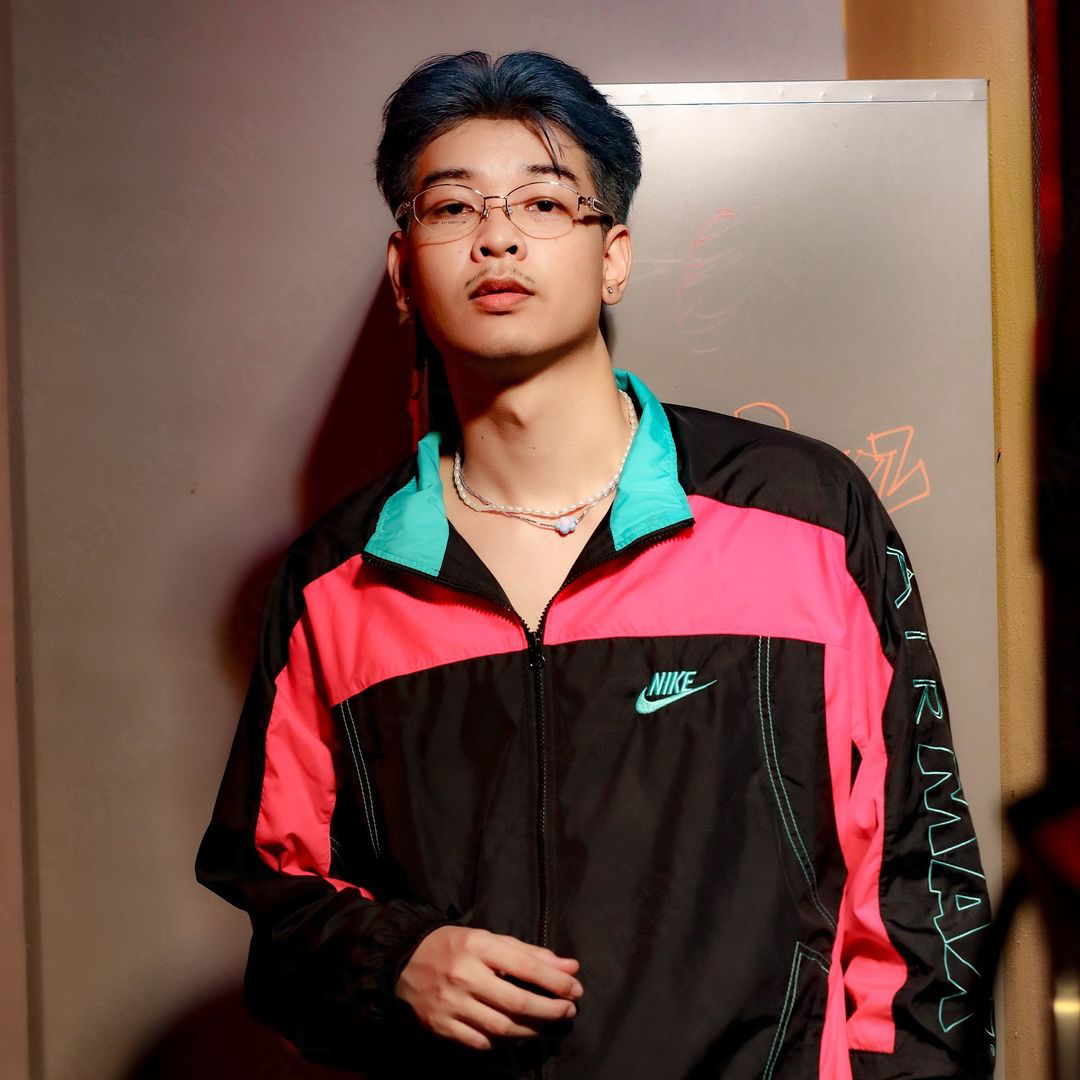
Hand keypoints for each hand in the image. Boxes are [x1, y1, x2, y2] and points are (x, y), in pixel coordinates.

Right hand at [395, 925, 583, 1050]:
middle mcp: (465, 975)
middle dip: (550, 1010)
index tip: (575, 990)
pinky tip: (511, 1033)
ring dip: (530, 1029)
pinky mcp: (440, 1025)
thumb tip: (571, 968)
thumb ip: (530, 954)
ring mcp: (451, 1003)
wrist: (405, 958)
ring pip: (501, 1027)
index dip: (556, 982)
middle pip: (517, 1002)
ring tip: (544, 1024)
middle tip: (568, 1011)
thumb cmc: (457, 946)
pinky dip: (499, 1041)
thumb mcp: (491, 940)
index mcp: (479, 946)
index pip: (526, 967)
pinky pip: (479, 1042)